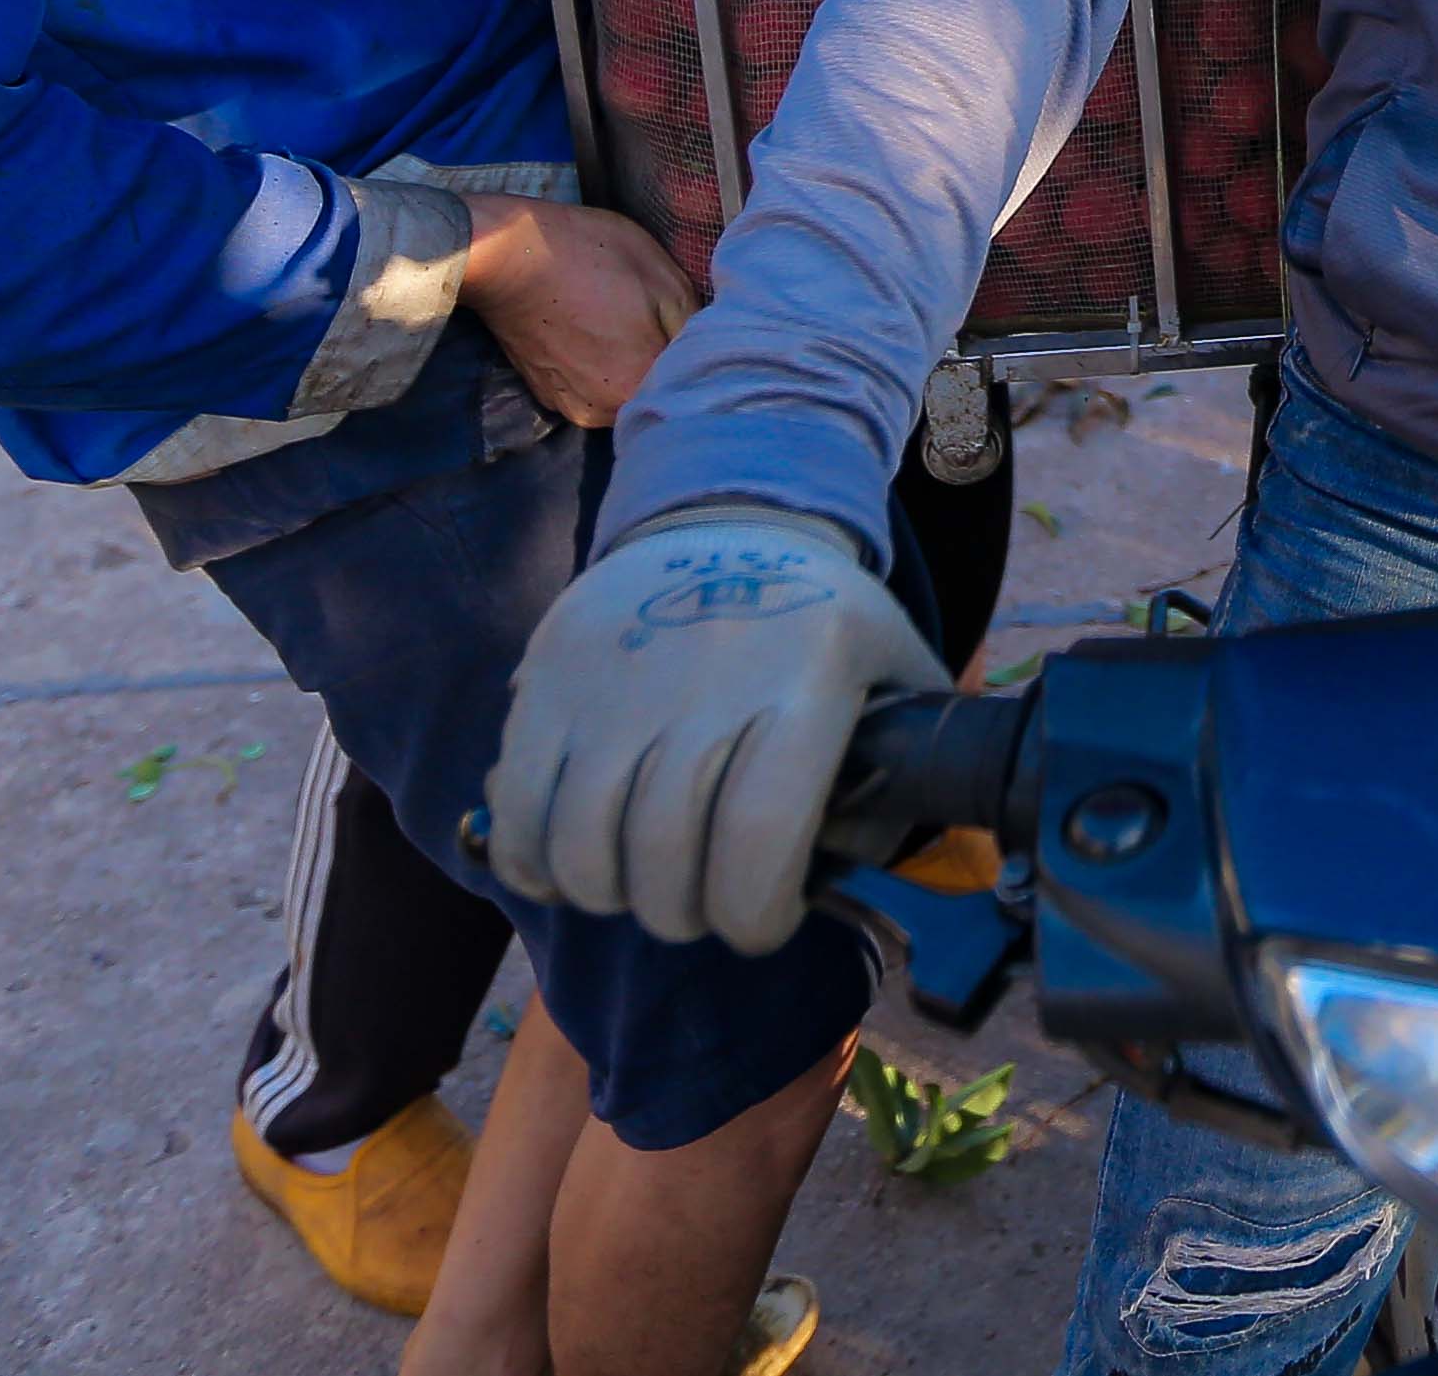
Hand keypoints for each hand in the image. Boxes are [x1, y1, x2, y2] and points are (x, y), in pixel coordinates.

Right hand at [455, 196, 694, 429]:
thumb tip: (711, 348)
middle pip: (656, 391)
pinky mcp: (547, 392)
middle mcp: (604, 412)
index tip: (696, 326)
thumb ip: (695, 324)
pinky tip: (596, 328)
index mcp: (638, 387)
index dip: (700, 353)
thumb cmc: (586, 257)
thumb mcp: (663, 276)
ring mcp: (571, 406)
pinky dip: (600, 363)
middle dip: (665, 360)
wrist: (506, 254)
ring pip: (624, 390)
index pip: (691, 383)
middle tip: (660, 318)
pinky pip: (592, 385)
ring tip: (625, 321)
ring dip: (632, 363)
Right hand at [481, 504, 949, 947]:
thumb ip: (915, 763)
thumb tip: (917, 872)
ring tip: (644, 883)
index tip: (764, 923)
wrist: (725, 514)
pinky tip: (572, 864)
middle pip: (666, 861)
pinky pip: (519, 813)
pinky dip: (536, 865)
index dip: (756, 917)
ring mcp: (613, 683)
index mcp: (804, 685)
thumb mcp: (895, 665)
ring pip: (584, 851)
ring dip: (613, 897)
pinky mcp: (546, 680)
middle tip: (703, 905)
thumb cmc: (817, 619)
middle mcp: (703, 683)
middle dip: (686, 916)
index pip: (760, 842)